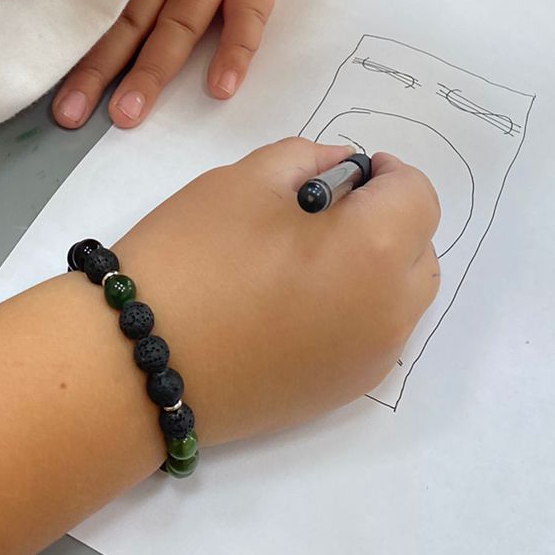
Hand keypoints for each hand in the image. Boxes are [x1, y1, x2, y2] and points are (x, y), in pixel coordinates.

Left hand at [53, 0, 288, 129]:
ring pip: (179, 22)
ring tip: (128, 113)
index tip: (55, 93)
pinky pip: (249, 11)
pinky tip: (220, 87)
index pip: (109, 3)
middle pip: (132, 19)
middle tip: (71, 115)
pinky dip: (236, 48)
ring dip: (153, 69)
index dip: (83, 49)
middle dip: (100, 70)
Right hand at [114, 138, 440, 444]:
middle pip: (420, 251)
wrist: (135, 364)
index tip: (347, 171)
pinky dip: (356, 309)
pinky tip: (293, 301)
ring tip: (305, 256)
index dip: (387, 174)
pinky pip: (373, 337)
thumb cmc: (191, 256)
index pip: (418, 196)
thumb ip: (308, 160)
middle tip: (324, 210)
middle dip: (388, 221)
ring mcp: (370, 361)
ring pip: (401, 299)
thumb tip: (343, 167)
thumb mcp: (245, 180)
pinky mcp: (341, 393)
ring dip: (376, 267)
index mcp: (376, 250)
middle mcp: (391, 312)